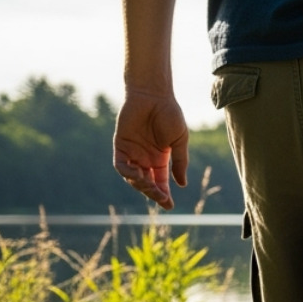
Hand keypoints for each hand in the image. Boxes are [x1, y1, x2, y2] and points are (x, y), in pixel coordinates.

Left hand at [113, 88, 189, 209]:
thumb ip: (179, 162)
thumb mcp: (179, 141)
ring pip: (133, 178)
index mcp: (160, 159)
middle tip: (162, 198)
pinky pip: (122, 166)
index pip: (160, 182)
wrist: (153, 96)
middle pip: (147, 183)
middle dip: (153, 193)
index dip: (164, 195)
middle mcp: (145, 159)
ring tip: (151, 186)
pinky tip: (138, 175)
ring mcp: (132, 153)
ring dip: (141, 185)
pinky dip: (128, 174)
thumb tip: (181, 184)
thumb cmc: (169, 114)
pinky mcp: (120, 146)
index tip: (169, 206)